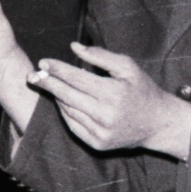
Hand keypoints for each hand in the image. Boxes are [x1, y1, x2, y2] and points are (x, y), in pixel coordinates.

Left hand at [28, 42, 190, 157]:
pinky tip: (63, 101)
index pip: (76, 79)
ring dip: (57, 97)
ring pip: (68, 111)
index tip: (43, 62)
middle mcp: (105, 115)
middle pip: (66, 96)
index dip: (57, 69)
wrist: (158, 124)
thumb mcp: (127, 67)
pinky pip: (73, 125)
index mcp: (113, 93)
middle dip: (48, 84)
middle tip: (32, 75)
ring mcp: (100, 132)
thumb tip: (73, 47)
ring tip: (50, 85)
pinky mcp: (97, 144)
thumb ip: (100, 56)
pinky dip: (65, 112)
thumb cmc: (142, 90)